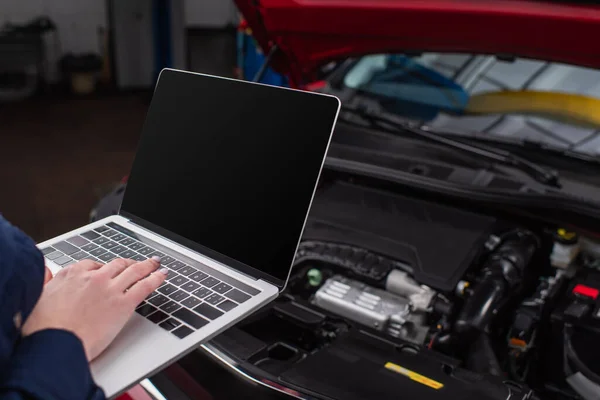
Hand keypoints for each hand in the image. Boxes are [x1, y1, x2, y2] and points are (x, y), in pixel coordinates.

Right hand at [23, 257, 167, 360]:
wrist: (55, 343)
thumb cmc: (43, 328)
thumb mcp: (37, 297)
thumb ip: (46, 282)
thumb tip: (45, 272)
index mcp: (71, 274)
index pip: (92, 264)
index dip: (103, 267)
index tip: (108, 269)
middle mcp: (93, 277)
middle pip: (116, 265)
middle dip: (128, 264)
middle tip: (136, 263)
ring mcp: (110, 288)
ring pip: (133, 271)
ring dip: (147, 265)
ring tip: (155, 264)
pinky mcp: (123, 303)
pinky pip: (144, 286)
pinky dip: (156, 278)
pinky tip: (162, 275)